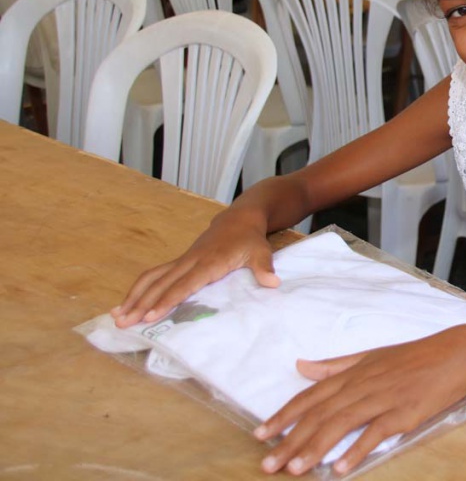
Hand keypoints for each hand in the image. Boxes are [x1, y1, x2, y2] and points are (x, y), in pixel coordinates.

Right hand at [110, 213, 276, 327]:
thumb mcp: (261, 251)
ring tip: (117, 317)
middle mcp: (191, 261)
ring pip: (152, 278)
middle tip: (124, 324)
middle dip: (141, 304)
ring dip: (133, 297)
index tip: (151, 316)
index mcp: (209, 261)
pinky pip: (155, 275)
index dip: (168, 300)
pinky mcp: (179, 262)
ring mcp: (182, 260)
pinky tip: (127, 304)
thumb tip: (272, 283)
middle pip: (161, 284)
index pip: (185, 284)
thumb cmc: (250, 238)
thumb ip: (264, 268)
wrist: (239, 218)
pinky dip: (139, 289)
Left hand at [255, 326, 465, 475]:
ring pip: (341, 424)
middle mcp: (361, 385)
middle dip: (290, 440)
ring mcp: (382, 398)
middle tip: (267, 465)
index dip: (283, 416)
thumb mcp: (370, 356)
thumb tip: (301, 366)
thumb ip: (334, 366)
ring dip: (315, 448)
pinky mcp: (403, 412)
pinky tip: (342, 469)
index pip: (310, 397)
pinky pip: (375, 432)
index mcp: (352, 373)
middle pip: (319, 415)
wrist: (454, 354)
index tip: (260, 435)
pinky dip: (357, 450)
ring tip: (294, 470)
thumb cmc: (412, 357)